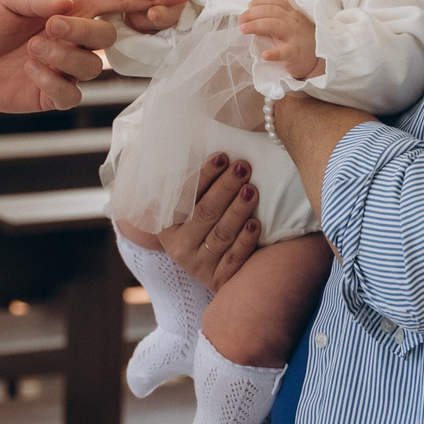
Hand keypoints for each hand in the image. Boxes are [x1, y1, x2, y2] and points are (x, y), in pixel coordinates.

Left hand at [0, 0, 114, 111]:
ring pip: (91, 68)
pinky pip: (71, 95)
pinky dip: (53, 82)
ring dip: (63, 57)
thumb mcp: (6, 0)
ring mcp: (66, 70)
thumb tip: (65, 4)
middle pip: (108, 38)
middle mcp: (74, 41)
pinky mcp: (53, 95)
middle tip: (51, 27)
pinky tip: (31, 70)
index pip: (112, 2)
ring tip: (32, 48)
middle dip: (83, 32)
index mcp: (71, 11)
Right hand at [158, 153, 261, 291]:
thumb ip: (194, 182)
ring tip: (251, 190)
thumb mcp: (188, 203)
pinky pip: (234, 259)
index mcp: (167, 222)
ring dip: (238, 210)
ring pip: (221, 235)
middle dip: (226, 188)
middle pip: (205, 213)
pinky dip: (245, 241)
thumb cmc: (201, 219)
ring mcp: (199, 265)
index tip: (223, 157)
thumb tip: (208, 144)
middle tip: (243, 168)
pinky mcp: (219, 279)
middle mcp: (179, 245)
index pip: (186, 195)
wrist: (206, 263)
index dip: (205, 175)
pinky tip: (256, 224)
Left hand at [241, 0, 322, 79]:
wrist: (318, 61)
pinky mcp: (295, 53)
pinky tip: (265, 55)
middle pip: (272, 11)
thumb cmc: (300, 42)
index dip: (261, 0)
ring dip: (257, 25)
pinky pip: (284, 52)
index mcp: (292, 14)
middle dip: (253, 13)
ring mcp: (295, 37)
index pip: (277, 1)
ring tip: (244, 29)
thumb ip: (272, 22)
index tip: (249, 5)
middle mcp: (294, 22)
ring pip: (275, 25)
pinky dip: (274, 54)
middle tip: (241, 20)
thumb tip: (250, 19)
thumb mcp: (288, 27)